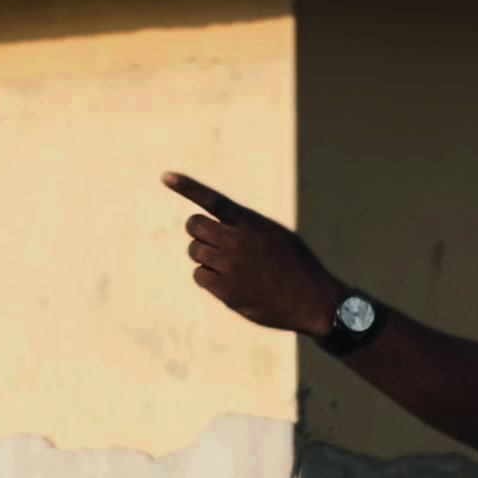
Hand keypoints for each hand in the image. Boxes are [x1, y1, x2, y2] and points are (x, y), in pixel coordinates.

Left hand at [162, 171, 342, 337]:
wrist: (313, 301)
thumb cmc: (297, 266)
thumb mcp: (278, 236)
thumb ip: (248, 228)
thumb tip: (217, 229)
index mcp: (252, 223)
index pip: (214, 200)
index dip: (188, 187)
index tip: (165, 176)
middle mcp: (239, 241)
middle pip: (194, 226)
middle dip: (199, 232)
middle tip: (212, 242)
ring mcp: (231, 266)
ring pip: (195, 252)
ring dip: (205, 256)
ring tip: (228, 266)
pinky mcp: (226, 290)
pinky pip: (199, 276)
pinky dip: (208, 277)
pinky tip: (227, 282)